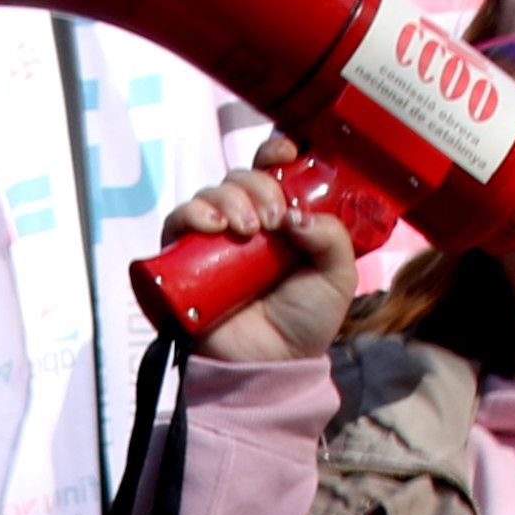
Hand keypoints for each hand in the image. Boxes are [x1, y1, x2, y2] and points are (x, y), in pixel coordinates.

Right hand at [169, 135, 365, 364]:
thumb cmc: (305, 320)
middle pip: (242, 176)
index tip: (286, 152)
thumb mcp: (337, 275)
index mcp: (281, 216)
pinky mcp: (183, 258)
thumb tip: (294, 212)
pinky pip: (177, 219)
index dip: (276, 150)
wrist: (272, 363)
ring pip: (211, 193)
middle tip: (272, 222)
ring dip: (229, 200)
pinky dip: (192, 212)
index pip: (272, 168)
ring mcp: (213, 238)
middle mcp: (246, 220)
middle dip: (257, 188)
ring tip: (246, 231)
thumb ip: (331, 236)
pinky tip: (211, 226)